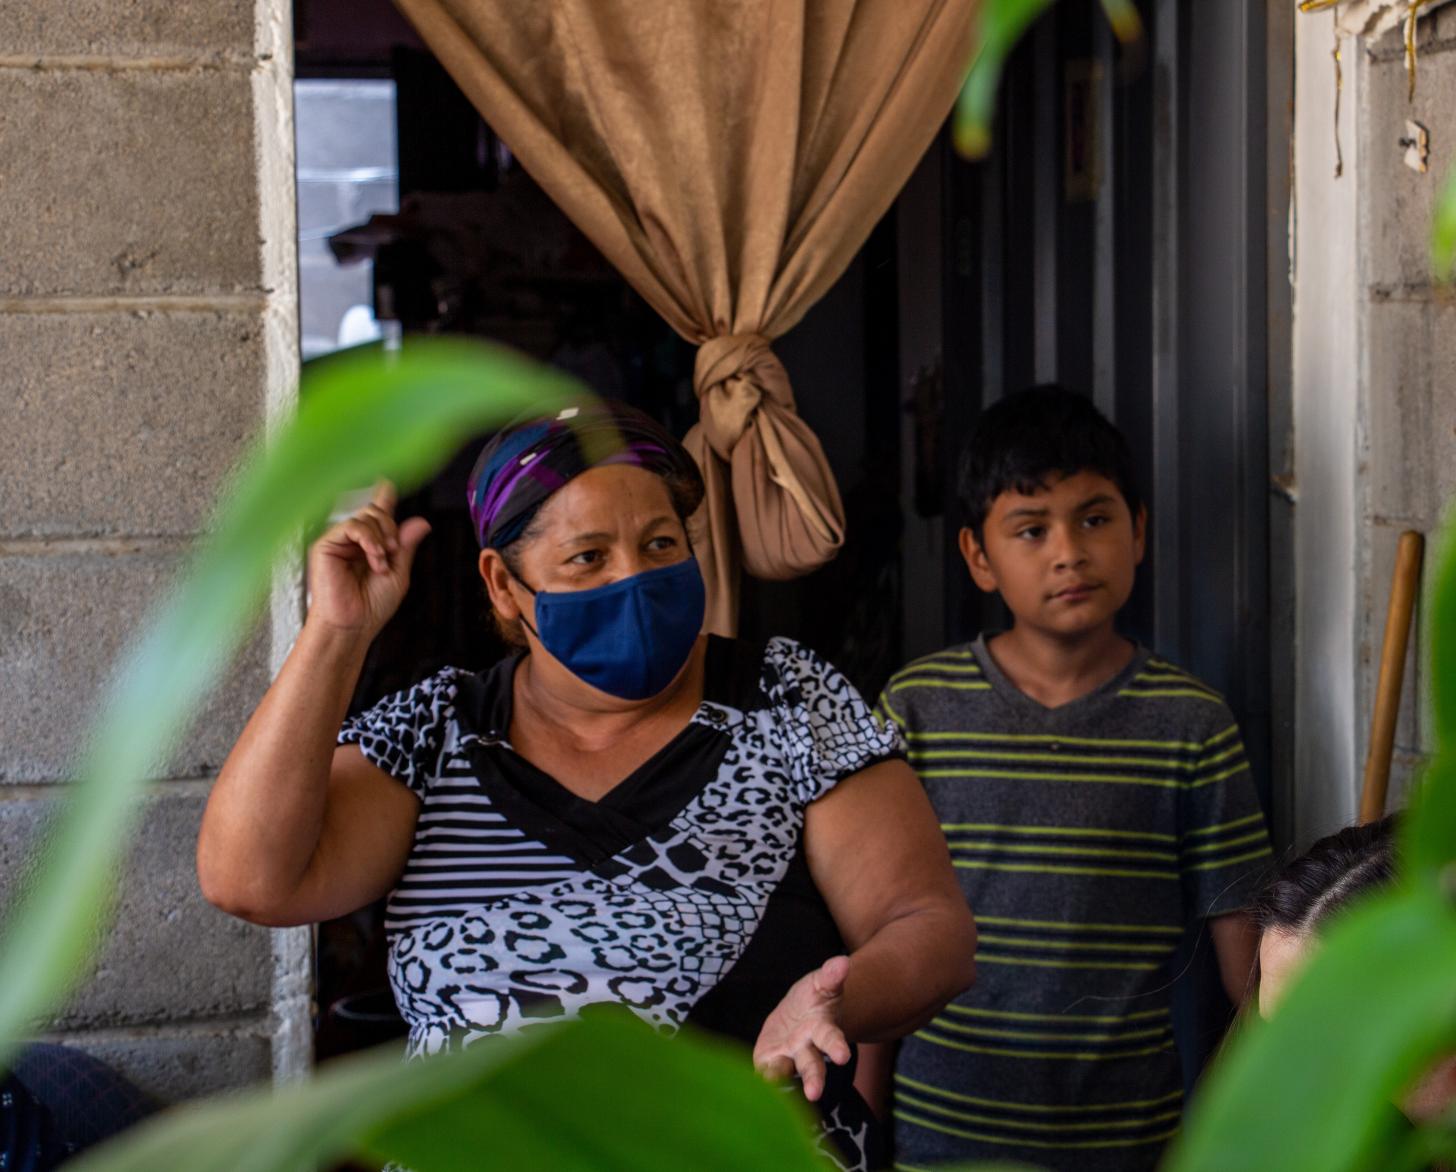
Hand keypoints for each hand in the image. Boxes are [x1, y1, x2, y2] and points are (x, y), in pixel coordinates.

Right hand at [305, 481, 430, 638]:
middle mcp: (353, 539)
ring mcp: (339, 540)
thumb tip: (421, 521)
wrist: (352, 625)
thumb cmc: (372, 606)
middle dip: (390, 528)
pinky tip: (374, 557)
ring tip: (382, 562)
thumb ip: (405, 546)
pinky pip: (352, 525)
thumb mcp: (398, 573)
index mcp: (370, 545)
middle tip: (394, 551)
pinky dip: (369, 539)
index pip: (377, 512)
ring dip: (382, 537)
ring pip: (365, 516)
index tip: (387, 480)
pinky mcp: (326, 545)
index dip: (383, 494)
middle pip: (375, 511)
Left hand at [752, 955, 852, 1101]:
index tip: (843, 1057)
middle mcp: (807, 1050)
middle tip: (814, 1093)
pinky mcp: (769, 1062)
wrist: (796, 1014)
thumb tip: (842, 962)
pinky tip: (754, 1084)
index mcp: (823, 1030)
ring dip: (779, 1079)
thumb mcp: (821, 984)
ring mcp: (788, 1058)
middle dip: (814, 1079)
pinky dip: (760, 1078)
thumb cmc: (814, 998)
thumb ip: (830, 976)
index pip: (831, 1039)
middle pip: (812, 1066)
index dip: (837, 1047)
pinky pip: (764, 1071)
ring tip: (770, 1082)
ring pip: (785, 1072)